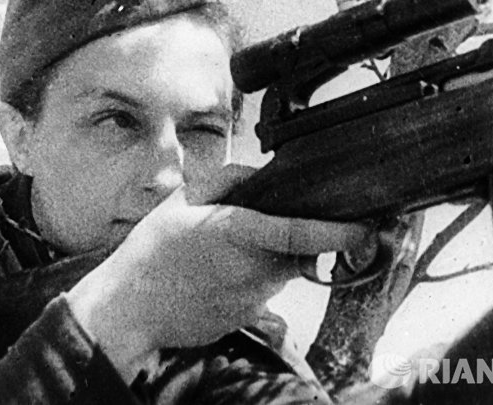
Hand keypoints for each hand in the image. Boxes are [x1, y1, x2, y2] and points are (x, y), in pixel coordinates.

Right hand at [66, 165, 368, 376]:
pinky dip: (250, 278)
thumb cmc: (151, 252)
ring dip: (266, 257)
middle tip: (254, 227)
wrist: (128, 310)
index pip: (300, 233)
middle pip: (296, 250)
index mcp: (237, 235)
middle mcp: (251, 269)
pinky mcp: (245, 316)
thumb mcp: (182, 201)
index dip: (338, 233)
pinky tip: (217, 275)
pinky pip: (261, 290)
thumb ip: (226, 180)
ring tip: (221, 253)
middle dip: (292, 237)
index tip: (364, 229)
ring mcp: (250, 298)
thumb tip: (259, 175)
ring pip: (279, 271)